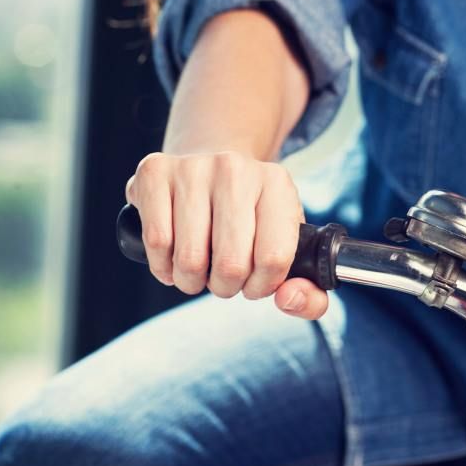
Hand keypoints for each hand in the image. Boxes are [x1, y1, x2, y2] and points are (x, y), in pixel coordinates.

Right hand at [125, 150, 327, 318]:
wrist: (209, 168)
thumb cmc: (253, 219)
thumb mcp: (291, 248)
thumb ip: (311, 293)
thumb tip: (289, 299)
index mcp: (278, 184)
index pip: (274, 258)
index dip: (262, 286)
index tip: (255, 282)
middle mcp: (237, 169)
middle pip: (231, 264)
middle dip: (226, 287)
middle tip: (225, 277)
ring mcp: (193, 167)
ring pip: (190, 259)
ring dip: (192, 281)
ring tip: (200, 269)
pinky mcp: (154, 171)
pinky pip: (156, 242)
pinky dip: (163, 266)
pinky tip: (173, 260)